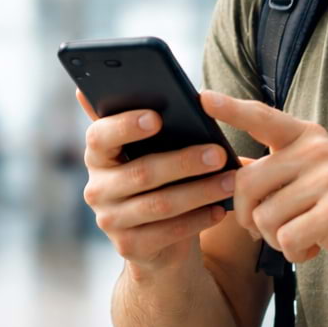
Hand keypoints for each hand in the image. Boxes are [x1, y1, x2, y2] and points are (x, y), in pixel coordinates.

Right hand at [76, 90, 234, 274]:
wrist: (156, 240)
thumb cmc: (159, 177)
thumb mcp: (149, 149)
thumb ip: (143, 119)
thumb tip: (129, 78)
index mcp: (97, 154)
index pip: (99, 136)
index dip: (125, 126)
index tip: (157, 117)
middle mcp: (96, 188)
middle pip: (141, 172)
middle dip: (184, 162)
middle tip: (218, 152)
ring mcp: (110, 221)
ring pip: (160, 204)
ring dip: (200, 191)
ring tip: (230, 180)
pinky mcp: (129, 248)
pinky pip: (168, 233)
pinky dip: (198, 220)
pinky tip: (221, 209)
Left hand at [200, 91, 327, 282]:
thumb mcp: (317, 177)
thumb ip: (279, 170)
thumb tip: (232, 169)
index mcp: (309, 137)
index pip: (262, 117)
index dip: (230, 109)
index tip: (201, 97)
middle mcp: (318, 150)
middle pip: (246, 184)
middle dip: (247, 217)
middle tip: (269, 231)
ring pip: (265, 218)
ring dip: (277, 240)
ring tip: (306, 235)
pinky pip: (287, 240)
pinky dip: (296, 253)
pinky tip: (318, 247)